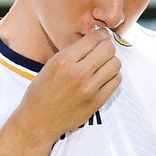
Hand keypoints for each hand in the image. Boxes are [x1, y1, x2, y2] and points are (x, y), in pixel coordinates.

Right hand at [16, 28, 120, 143]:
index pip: (94, 38)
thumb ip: (73, 51)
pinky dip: (112, 77)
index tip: (100, 37)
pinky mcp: (97, 102)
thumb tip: (96, 38)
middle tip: (102, 52)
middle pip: (108, 49)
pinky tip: (103, 78)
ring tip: (102, 66)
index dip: (100, 35)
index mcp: (64, 60)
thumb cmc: (42, 91)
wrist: (39, 121)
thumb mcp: (51, 64)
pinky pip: (116, 81)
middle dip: (107, 47)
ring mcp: (89, 89)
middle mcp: (78, 73)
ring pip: (115, 64)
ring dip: (111, 62)